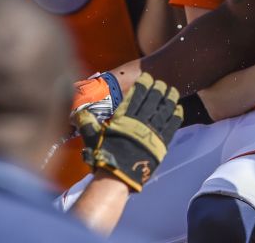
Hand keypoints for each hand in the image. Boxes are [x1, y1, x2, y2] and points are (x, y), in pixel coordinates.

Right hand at [75, 72, 182, 192]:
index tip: (148, 78)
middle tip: (161, 83)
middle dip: (158, 88)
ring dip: (169, 98)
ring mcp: (151, 132)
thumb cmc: (103, 156)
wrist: (117, 176)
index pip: (136, 96)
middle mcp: (139, 122)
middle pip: (152, 99)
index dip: (143, 84)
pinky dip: (176, 116)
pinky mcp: (160, 144)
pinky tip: (179, 108)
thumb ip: (87, 122)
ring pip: (164, 110)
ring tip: (173, 91)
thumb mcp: (92, 136)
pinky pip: (171, 126)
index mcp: (124, 118)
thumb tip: (75, 113)